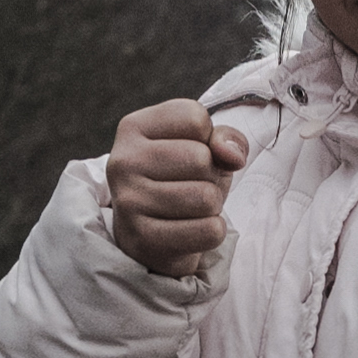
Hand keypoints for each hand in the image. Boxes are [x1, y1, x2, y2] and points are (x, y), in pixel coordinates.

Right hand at [103, 98, 244, 273]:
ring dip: (211, 206)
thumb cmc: (180, 181)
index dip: (208, 139)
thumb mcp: (203, 148)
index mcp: (133, 127)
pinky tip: (190, 231)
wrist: (151, 236)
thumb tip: (233, 156)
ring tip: (190, 209)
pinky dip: (212, 233)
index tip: (188, 154)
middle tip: (190, 187)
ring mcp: (129, 201)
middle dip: (210, 176)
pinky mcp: (142, 239)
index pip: (195, 118)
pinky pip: (208, 231)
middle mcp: (123, 161)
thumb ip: (224, 138)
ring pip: (206, 197)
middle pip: (200, 158)